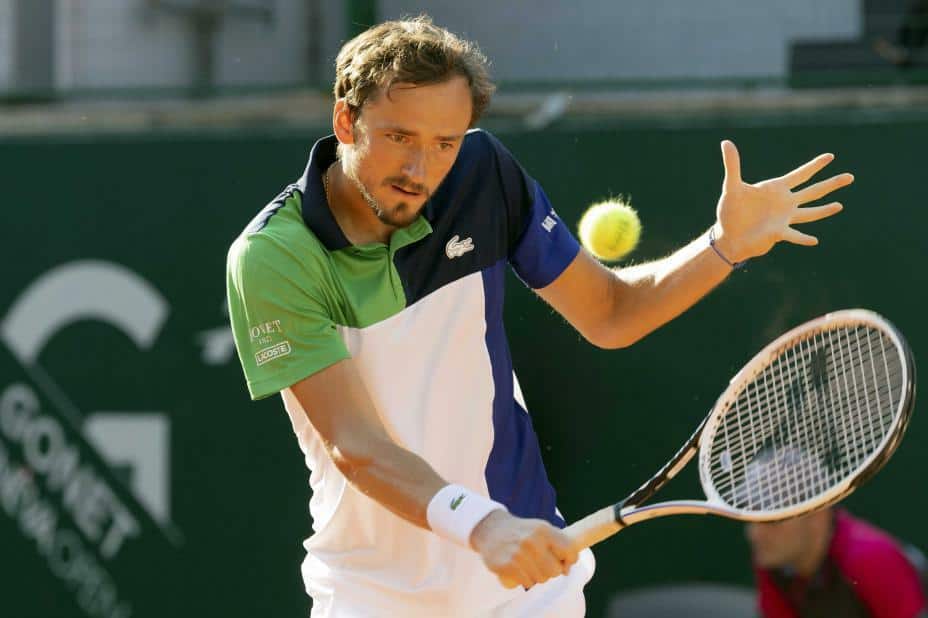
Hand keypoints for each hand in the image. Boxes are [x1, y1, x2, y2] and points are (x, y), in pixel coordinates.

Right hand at [470, 509, 578, 588]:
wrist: (491, 528)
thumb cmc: (521, 531)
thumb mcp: (541, 528)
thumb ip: (558, 543)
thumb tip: (568, 567)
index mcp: (544, 530)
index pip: (569, 551)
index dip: (570, 560)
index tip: (564, 563)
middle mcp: (532, 541)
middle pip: (555, 571)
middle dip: (551, 570)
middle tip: (541, 563)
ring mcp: (518, 554)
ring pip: (541, 579)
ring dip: (537, 576)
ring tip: (528, 564)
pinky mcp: (507, 566)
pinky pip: (526, 583)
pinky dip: (525, 580)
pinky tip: (519, 569)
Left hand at [713, 140, 852, 262]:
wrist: (728, 236)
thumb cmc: (731, 212)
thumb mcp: (732, 187)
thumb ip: (732, 165)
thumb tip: (726, 142)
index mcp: (776, 189)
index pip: (800, 175)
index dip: (815, 166)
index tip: (830, 156)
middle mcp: (785, 202)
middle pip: (813, 191)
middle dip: (831, 184)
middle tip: (850, 177)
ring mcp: (784, 218)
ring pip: (809, 213)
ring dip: (824, 210)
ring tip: (840, 206)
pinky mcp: (778, 233)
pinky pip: (793, 235)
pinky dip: (802, 238)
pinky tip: (814, 240)